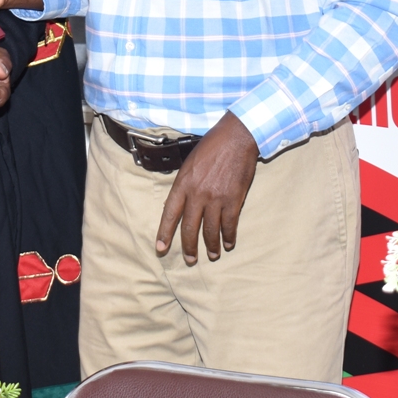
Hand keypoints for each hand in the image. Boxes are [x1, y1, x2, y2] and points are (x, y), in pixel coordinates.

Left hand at [155, 111, 259, 264]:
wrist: (236, 137)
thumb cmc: (212, 146)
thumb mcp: (190, 162)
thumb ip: (185, 184)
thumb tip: (183, 204)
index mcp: (183, 183)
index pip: (170, 213)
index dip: (165, 233)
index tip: (161, 248)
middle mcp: (197, 193)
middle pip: (190, 227)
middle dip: (189, 247)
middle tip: (190, 260)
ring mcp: (216, 198)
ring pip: (211, 230)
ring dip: (211, 246)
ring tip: (213, 255)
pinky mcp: (234, 199)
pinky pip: (230, 224)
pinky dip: (229, 236)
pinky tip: (229, 243)